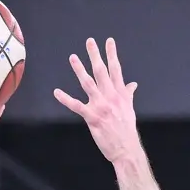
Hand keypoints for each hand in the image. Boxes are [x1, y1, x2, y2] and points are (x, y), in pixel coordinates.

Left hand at [53, 37, 141, 166]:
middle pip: (101, 71)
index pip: (116, 69)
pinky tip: (57, 92)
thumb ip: (128, 94)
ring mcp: (101, 106)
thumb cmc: (126, 129)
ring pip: (88, 84)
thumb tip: (133, 84)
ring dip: (79, 70)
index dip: (112, 54)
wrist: (126, 148)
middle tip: (89, 42)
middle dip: (95, 55)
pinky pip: (76, 106)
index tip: (108, 41)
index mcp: (120, 93)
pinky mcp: (92, 117)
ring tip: (73, 57)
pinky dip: (65, 99)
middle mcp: (111, 96)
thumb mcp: (129, 108)